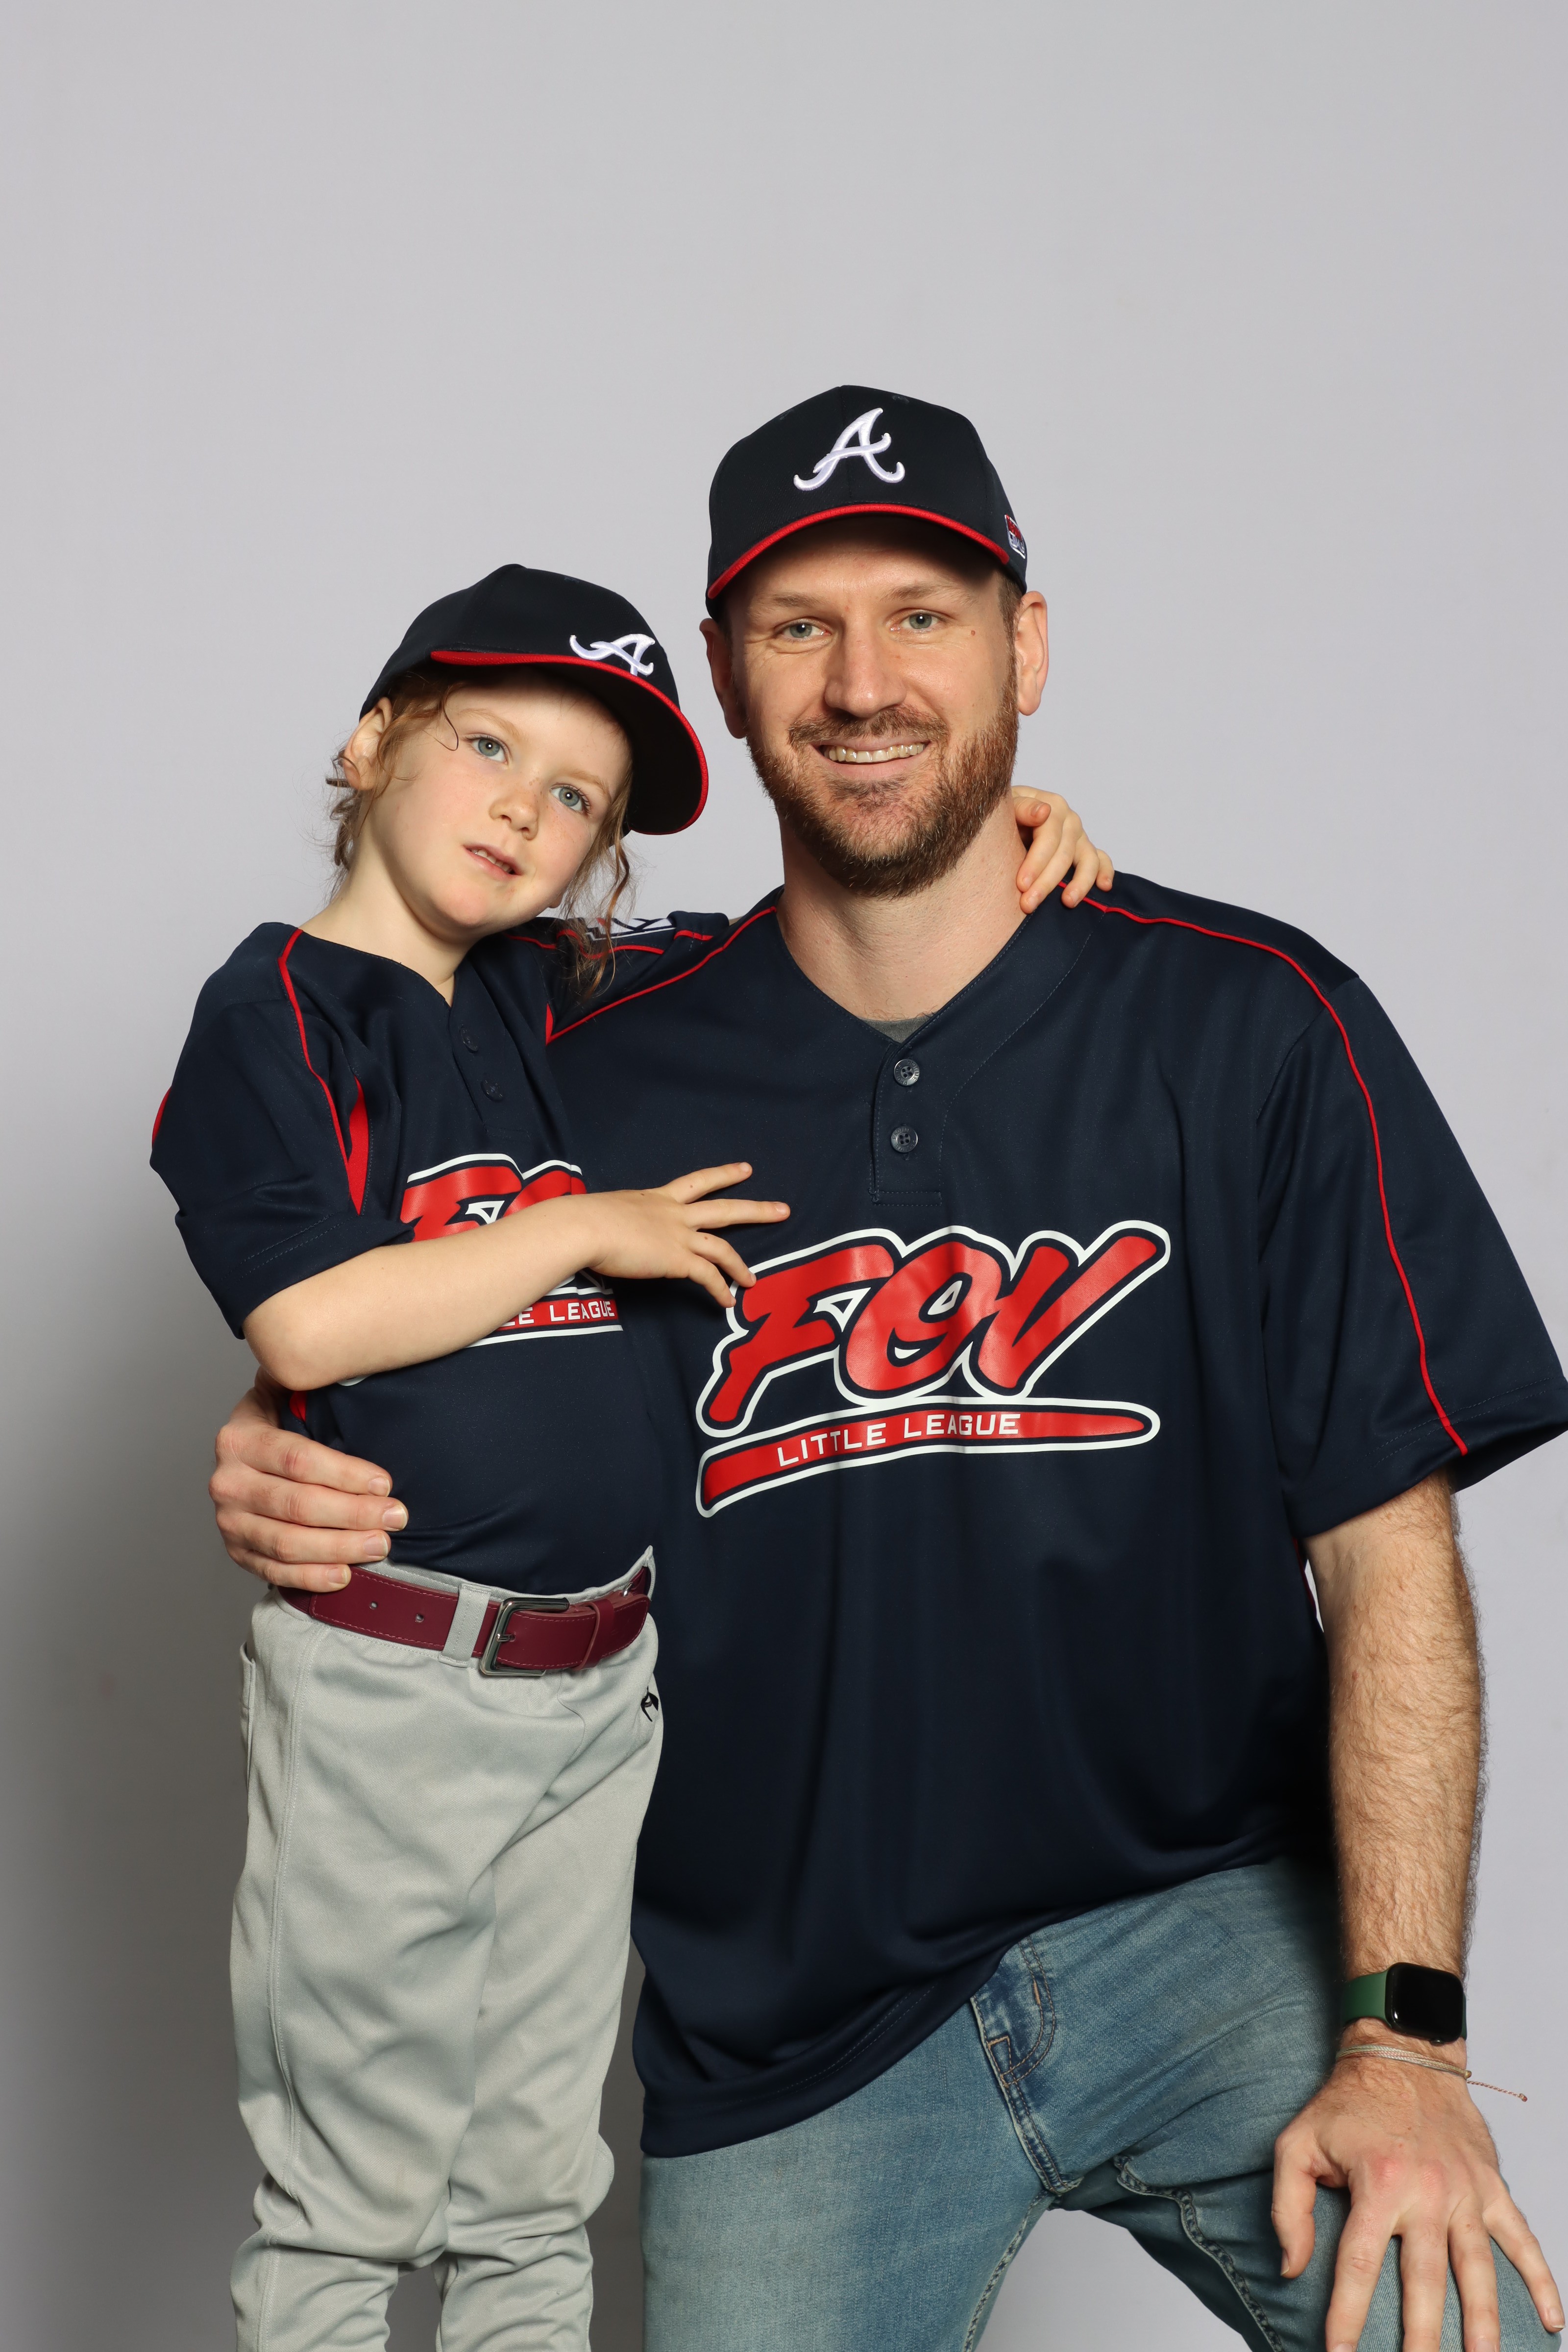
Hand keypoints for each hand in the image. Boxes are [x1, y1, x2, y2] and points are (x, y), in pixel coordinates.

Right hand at [210, 1375, 405, 1592]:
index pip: (299, 1460)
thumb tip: (344, 1362)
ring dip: (338, 1547)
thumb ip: (307, 1383)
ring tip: (380, 1545)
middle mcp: (227, 1481)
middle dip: (353, 1513)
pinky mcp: (236, 1551)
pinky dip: (310, 1577)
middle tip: (395, 1517)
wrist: (244, 1456)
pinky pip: (274, 1571)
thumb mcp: (286, 1393)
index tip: (385, 1483)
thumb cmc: (280, 1422)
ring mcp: (229, 1520)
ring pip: (287, 1542)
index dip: (345, 1474)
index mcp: (240, 1438)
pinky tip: (344, 1575)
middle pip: (297, 1504)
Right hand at [578, 1162, 788, 1310]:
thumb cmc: (581, 1219)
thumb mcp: (606, 1211)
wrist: (582, 1227)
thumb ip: (618, 1218)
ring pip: (723, 1246)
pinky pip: (707, 1276)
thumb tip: (607, 1229)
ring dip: (740, 1265)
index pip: (696, 1182)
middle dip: (756, 1209)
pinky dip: (719, 1290)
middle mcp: (673, 1213)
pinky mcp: (676, 1259)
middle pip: (724, 1208)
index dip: (723, 1175)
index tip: (745, 1169)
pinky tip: (727, 1302)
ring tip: (753, 1281)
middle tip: (783, 1209)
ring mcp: (678, 1236)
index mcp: (656, 1198)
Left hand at [1011, 788, 1113, 911]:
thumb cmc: (1003, 813)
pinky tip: (1103, 887)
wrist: (1007, 817)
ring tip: (1068, 902)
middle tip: (1028, 904)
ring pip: (1088, 860)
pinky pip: (1100, 860)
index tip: (1021, 885)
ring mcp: (1079, 837)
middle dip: (1046, 882)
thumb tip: (1044, 811)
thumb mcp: (1006, 805)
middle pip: (1065, 854)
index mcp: (1052, 807)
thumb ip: (1023, 807)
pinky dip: (1105, 872)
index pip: (1048, 837)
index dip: (1036, 862)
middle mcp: (1070, 821)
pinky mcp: (1084, 850)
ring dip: (1080, 883)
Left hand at [1273, 2033, 1562, 2351]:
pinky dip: (1542, 2280)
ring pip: (1479, 2271)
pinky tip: (1552, 2320)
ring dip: (1483, 2325)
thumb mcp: (1297, 2143)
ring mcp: (1465, 2192)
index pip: (1358, 2265)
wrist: (1403, 2054)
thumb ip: (1287, 2207)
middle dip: (1421, 2339)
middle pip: (1425, 2281)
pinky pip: (1522, 2238)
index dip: (1346, 2315)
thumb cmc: (1346, 2104)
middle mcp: (1426, 2192)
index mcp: (1376, 2183)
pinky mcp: (1491, 2186)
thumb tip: (1290, 2269)